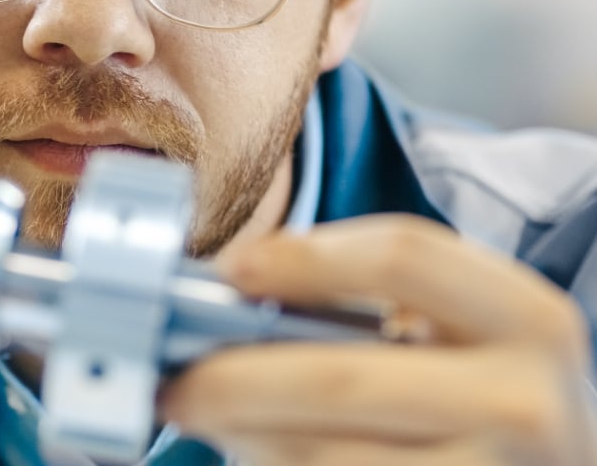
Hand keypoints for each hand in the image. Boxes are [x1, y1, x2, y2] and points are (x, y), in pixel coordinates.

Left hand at [160, 215, 596, 464]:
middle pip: (344, 378)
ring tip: (205, 420)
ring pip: (332, 459)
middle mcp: (527, 403)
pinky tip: (257, 452)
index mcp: (527, 318)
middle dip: (236, 379)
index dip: (306, 258)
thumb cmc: (477, 387)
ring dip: (248, 439)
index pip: (404, 256)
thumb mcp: (454, 331)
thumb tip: (231, 298)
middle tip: (175, 383)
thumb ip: (364, 307)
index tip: (231, 270)